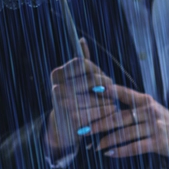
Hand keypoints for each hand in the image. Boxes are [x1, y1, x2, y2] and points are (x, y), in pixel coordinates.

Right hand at [44, 39, 119, 154]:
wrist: (62, 128)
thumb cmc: (74, 99)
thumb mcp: (75, 80)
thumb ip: (80, 63)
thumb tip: (82, 40)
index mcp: (57, 74)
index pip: (82, 62)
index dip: (96, 69)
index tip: (101, 77)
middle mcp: (57, 87)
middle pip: (92, 79)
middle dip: (105, 85)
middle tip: (109, 91)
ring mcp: (64, 103)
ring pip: (98, 96)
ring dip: (109, 100)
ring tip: (111, 103)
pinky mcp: (72, 118)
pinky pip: (99, 111)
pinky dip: (108, 112)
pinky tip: (110, 112)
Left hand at [88, 85, 168, 158]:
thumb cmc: (157, 119)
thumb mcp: (147, 106)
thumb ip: (128, 102)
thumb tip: (101, 100)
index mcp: (144, 100)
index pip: (124, 93)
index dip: (109, 91)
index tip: (93, 90)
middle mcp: (149, 111)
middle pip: (119, 117)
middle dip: (99, 124)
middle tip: (83, 129)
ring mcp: (154, 127)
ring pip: (125, 134)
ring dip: (107, 141)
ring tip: (93, 146)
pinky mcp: (158, 142)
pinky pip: (135, 147)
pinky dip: (121, 151)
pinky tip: (109, 153)